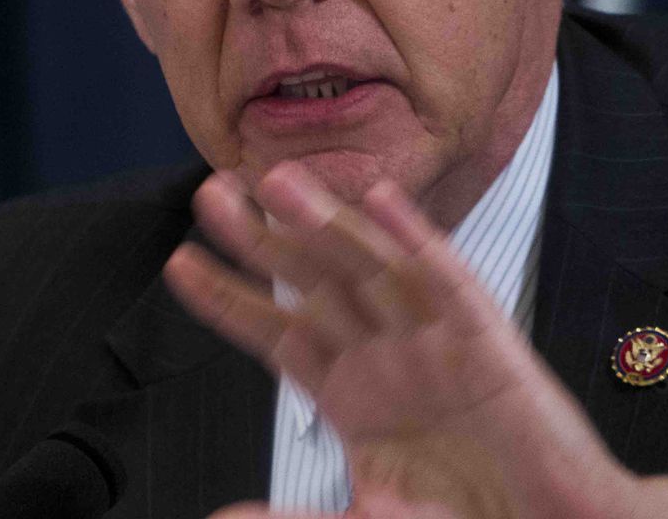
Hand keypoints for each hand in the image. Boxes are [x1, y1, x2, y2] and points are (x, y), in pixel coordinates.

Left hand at [161, 164, 667, 518]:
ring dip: (324, 224)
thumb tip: (221, 518)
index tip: (178, 263)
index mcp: (351, 392)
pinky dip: (418, 241)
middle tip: (209, 192)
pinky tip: (382, 202)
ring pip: (369, 268)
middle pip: (311, 284)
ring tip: (275, 181)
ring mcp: (435, 346)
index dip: (228, 298)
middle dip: (260, 241)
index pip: (276, 331)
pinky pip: (449, 284)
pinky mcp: (489, 348)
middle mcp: (385, 356)